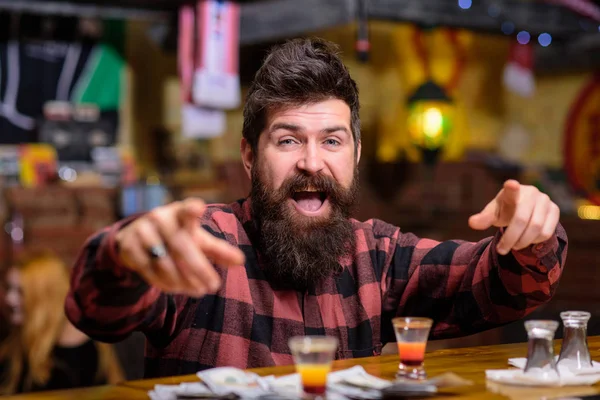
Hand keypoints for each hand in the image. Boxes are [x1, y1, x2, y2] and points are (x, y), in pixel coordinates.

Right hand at [115, 199, 245, 296]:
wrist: (137, 236)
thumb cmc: (178, 236)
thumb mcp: (198, 239)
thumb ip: (218, 249)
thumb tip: (240, 261)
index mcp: (179, 212)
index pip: (186, 210)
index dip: (191, 209)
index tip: (198, 208)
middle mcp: (159, 218)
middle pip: (180, 246)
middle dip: (199, 269)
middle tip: (214, 286)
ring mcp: (141, 232)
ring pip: (164, 262)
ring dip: (183, 280)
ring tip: (199, 291)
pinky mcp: (129, 248)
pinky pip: (148, 270)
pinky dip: (165, 283)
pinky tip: (178, 289)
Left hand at [468, 180, 559, 254]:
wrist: (525, 210)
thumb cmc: (505, 210)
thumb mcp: (493, 214)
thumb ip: (483, 218)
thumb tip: (472, 223)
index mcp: (511, 191)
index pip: (511, 189)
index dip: (511, 187)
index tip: (510, 184)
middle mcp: (531, 192)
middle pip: (522, 220)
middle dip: (510, 238)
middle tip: (501, 250)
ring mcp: (545, 200)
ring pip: (536, 228)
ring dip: (522, 242)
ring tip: (512, 246)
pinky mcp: (555, 210)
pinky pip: (546, 232)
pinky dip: (535, 241)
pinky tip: (526, 241)